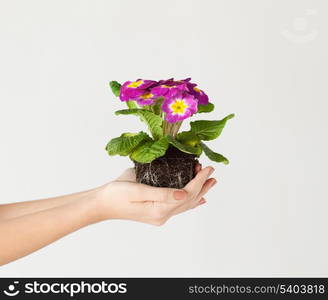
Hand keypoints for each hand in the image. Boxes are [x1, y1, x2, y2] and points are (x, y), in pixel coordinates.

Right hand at [95, 164, 216, 224]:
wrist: (102, 204)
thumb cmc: (116, 194)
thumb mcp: (138, 190)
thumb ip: (162, 193)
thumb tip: (185, 195)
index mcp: (159, 209)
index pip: (186, 193)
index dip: (199, 180)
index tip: (208, 168)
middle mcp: (162, 215)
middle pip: (189, 199)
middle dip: (202, 185)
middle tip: (212, 173)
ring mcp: (160, 215)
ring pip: (186, 203)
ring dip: (198, 192)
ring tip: (209, 182)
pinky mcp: (156, 211)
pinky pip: (178, 206)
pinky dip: (190, 201)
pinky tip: (197, 199)